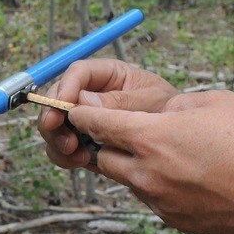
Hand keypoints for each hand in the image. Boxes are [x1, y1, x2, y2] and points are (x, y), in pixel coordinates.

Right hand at [38, 59, 177, 168]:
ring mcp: (85, 118)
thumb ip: (119, 102)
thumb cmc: (170, 110)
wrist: (179, 139)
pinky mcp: (84, 139)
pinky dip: (64, 155)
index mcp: (109, 74)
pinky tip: (79, 161)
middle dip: (54, 117)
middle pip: (57, 98)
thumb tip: (83, 101)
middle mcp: (91, 93)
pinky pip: (63, 146)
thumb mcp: (152, 101)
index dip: (65, 87)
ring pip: (55, 124)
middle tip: (65, 137)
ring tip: (74, 153)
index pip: (78, 72)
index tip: (62, 106)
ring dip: (57, 139)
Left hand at [67, 89, 233, 233]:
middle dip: (107, 142)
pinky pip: (150, 198)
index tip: (78, 108)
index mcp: (152, 138)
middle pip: (102, 156)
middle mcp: (147, 174)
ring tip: (171, 152)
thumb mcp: (209, 103)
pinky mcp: (174, 221)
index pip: (94, 123)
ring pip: (126, 179)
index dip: (83, 113)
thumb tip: (139, 112)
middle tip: (125, 129)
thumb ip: (164, 107)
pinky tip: (189, 175)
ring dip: (134, 164)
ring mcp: (159, 202)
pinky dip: (156, 185)